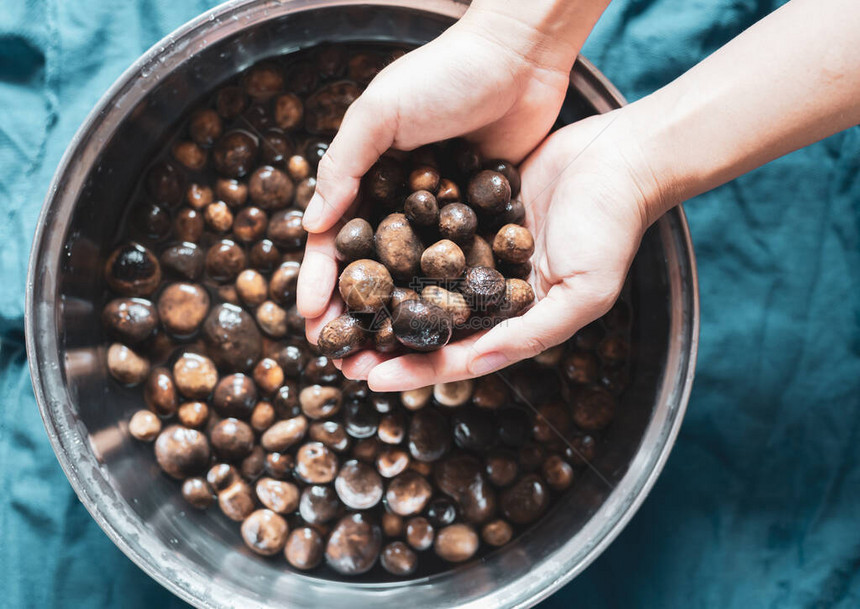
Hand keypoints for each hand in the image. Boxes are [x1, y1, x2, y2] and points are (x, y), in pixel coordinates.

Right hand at [296, 14, 578, 338]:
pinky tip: (443, 333)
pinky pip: (460, 268)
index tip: (311, 322)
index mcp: (367, 178)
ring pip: (414, 280)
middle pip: (373, 272)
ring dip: (399, 320)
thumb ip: (345, 165)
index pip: (334, 242)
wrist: (519, 57)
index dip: (320, 282)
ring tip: (387, 359)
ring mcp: (442, 218)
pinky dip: (449, 300)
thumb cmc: (444, 74)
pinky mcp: (482, 222)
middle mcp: (399, 204)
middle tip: (343, 358)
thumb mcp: (380, 111)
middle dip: (355, 316)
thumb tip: (311, 225)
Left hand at [341, 108, 664, 389]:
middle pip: (427, 321)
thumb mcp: (582, 292)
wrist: (622, 157)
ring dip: (380, 292)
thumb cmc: (612, 229)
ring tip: (336, 305)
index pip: (456, 353)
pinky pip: (426, 228)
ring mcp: (479, 248)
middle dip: (384, 338)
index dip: (413, 368)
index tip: (367, 377)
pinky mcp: (471, 207)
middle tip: (336, 352)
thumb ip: (531, 332)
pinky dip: (395, 239)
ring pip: (418, 277)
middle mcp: (490, 288)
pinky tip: (359, 243)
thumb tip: (476, 362)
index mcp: (514, 317)